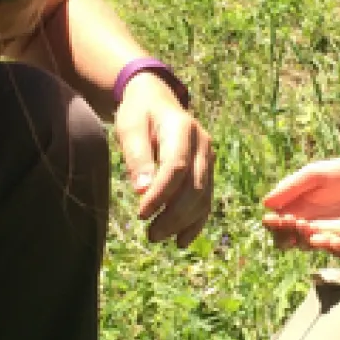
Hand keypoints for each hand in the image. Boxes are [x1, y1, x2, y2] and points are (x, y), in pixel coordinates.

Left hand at [115, 73, 214, 247]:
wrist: (157, 100)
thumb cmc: (140, 114)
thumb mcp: (130, 128)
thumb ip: (137, 157)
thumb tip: (142, 191)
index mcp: (183, 128)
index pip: (176, 167)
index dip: (160, 194)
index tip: (141, 214)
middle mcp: (203, 144)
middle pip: (195, 186)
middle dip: (174, 214)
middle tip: (150, 234)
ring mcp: (209, 157)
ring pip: (204, 196)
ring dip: (183, 221)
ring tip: (157, 236)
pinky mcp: (208, 170)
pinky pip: (207, 198)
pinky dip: (196, 221)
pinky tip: (182, 240)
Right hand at [261, 156, 339, 248]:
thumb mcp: (316, 174)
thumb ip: (293, 186)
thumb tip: (266, 203)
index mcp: (296, 207)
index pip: (276, 223)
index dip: (273, 224)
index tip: (274, 218)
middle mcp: (306, 223)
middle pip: (285, 239)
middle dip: (284, 234)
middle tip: (292, 222)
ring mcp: (324, 233)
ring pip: (303, 245)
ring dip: (301, 238)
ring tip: (306, 226)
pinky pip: (327, 247)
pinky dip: (321, 243)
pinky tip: (320, 235)